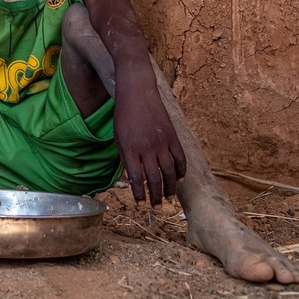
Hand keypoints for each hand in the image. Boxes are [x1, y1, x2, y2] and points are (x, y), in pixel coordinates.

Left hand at [112, 72, 186, 205]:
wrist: (137, 91)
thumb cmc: (124, 114)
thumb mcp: (118, 136)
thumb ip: (125, 157)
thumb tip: (132, 178)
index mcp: (130, 148)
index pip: (136, 178)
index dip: (139, 193)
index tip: (140, 204)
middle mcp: (147, 147)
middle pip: (154, 179)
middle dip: (155, 196)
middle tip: (156, 208)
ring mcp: (162, 142)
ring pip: (169, 172)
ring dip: (170, 188)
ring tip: (168, 198)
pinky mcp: (173, 136)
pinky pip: (180, 158)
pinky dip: (181, 171)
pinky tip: (178, 179)